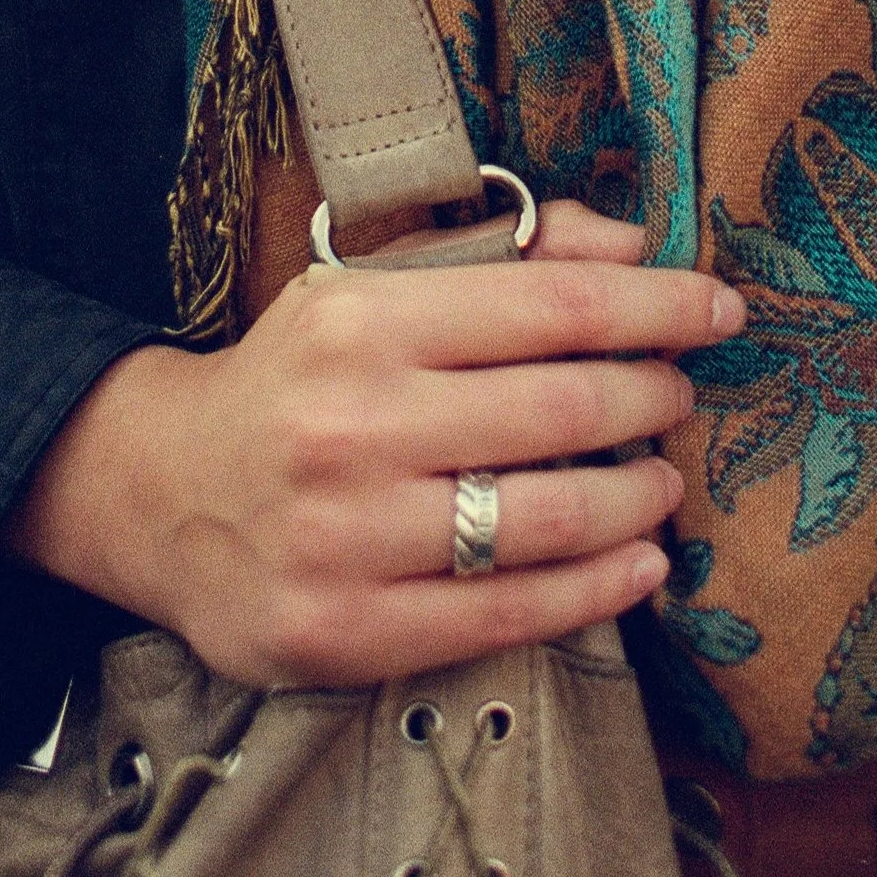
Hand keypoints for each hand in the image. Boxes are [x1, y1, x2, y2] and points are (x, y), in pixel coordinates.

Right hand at [4, 201, 741, 686]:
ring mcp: (350, 536)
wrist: (159, 491)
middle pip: (563, 408)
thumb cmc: (295, 376)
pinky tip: (638, 568)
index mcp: (364, 321)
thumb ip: (506, 255)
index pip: (551, 305)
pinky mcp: (347, 631)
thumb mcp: (374, 285)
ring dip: (637, 499)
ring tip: (662, 483)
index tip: (718, 308)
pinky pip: (506, 616)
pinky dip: (595, 592)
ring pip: (547, 519)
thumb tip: (631, 244)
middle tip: (681, 395)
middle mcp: (356, 424)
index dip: (654, 305)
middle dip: (653, 398)